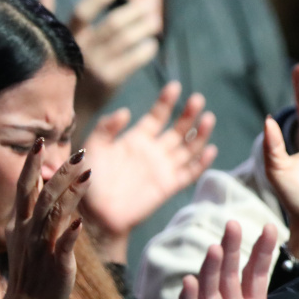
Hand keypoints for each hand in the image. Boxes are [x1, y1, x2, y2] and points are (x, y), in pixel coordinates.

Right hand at [1, 140, 90, 298]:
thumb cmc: (32, 268)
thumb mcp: (26, 236)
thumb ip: (35, 211)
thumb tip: (45, 185)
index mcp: (21, 223)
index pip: (24, 187)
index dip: (32, 165)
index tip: (40, 142)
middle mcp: (30, 231)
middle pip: (44, 196)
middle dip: (60, 174)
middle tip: (79, 154)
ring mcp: (43, 247)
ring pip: (55, 215)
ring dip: (71, 194)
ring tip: (87, 174)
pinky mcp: (58, 264)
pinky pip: (63, 246)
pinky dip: (70, 234)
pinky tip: (79, 221)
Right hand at [41, 0, 160, 119]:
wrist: (63, 113)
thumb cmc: (59, 75)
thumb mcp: (50, 45)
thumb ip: (49, 18)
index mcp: (66, 38)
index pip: (83, 11)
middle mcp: (81, 50)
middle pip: (112, 24)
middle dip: (134, 12)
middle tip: (150, 4)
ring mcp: (95, 66)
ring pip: (125, 40)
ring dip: (144, 28)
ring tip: (156, 21)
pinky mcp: (109, 82)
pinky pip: (132, 61)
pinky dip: (145, 51)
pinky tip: (153, 45)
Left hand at [81, 81, 217, 261]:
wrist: (95, 212)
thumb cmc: (88, 179)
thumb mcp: (93, 147)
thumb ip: (106, 128)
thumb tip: (127, 112)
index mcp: (137, 138)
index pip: (157, 116)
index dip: (167, 101)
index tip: (175, 86)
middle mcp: (154, 151)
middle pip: (178, 129)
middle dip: (189, 114)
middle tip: (197, 99)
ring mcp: (163, 168)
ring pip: (188, 148)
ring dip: (200, 134)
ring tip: (208, 118)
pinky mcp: (169, 186)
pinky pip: (189, 172)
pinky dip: (201, 162)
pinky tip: (209, 150)